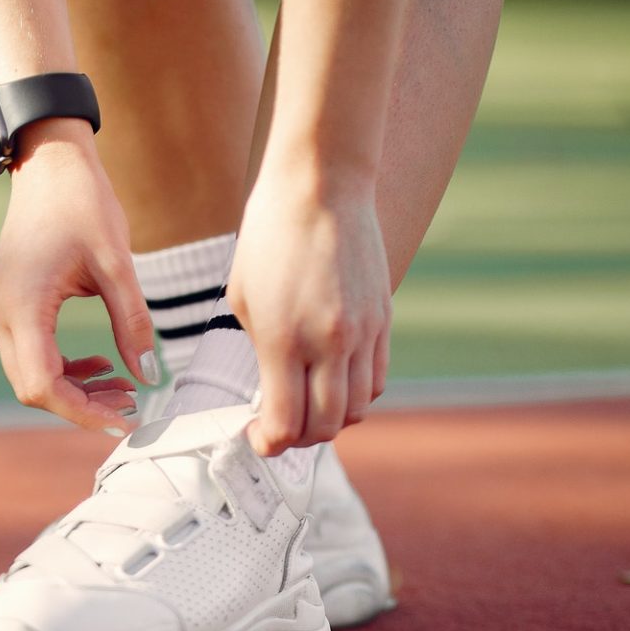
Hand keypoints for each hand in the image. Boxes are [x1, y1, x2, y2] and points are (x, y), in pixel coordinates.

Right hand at [0, 120, 157, 430]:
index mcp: (23, 305)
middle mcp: (1, 312)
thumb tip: (150, 377)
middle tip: (130, 406)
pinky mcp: (8, 302)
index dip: (81, 412)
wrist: (49, 161)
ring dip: (73, 388)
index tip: (124, 420)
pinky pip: (30, 352)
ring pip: (29, 374)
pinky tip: (99, 361)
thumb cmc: (83, 203)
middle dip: (80, 405)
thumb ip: (132, 323)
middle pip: (31, 387)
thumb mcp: (117, 264)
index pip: (43, 385)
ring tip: (123, 386)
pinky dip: (63, 366)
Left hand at [228, 169, 392, 454]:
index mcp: (285, 340)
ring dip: (330, 420)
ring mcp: (364, 333)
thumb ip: (262, 354)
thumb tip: (272, 394)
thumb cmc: (269, 239)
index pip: (285, 423)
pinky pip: (375, 379)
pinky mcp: (384, 320)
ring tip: (305, 407)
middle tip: (277, 428)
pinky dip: (354, 394)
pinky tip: (331, 383)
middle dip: (297, 440)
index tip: (255, 436)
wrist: (322, 187)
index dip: (267, 442)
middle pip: (325, 427)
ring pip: (357, 409)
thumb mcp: (244, 300)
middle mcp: (330, 343)